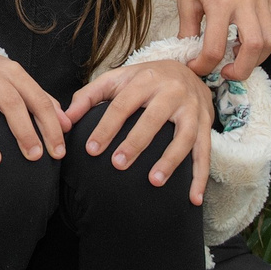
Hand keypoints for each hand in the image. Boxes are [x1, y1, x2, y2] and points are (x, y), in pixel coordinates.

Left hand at [63, 60, 213, 201]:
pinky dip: (201, 177)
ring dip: (171, 160)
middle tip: (117, 164)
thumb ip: (88, 96)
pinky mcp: (206, 124)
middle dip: (136, 143)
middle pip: (153, 118)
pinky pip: (205, 152)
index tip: (91, 150)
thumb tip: (65, 119)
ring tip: (153, 181)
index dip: (106, 127)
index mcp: (145, 79)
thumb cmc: (144, 79)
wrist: (187, 70)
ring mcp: (192, 108)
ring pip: (184, 135)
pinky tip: (193, 199)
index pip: (123, 104)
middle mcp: (171, 91)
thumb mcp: (116, 79)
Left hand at [172, 0, 270, 80]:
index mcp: (219, 2)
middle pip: (255, 48)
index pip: (214, 48)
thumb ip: (188, 29)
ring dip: (256, 56)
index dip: (204, 65)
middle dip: (241, 70)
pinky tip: (247, 40)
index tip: (196, 67)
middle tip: (225, 73)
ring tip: (236, 56)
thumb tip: (189, 55)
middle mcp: (245, 0)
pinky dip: (265, 40)